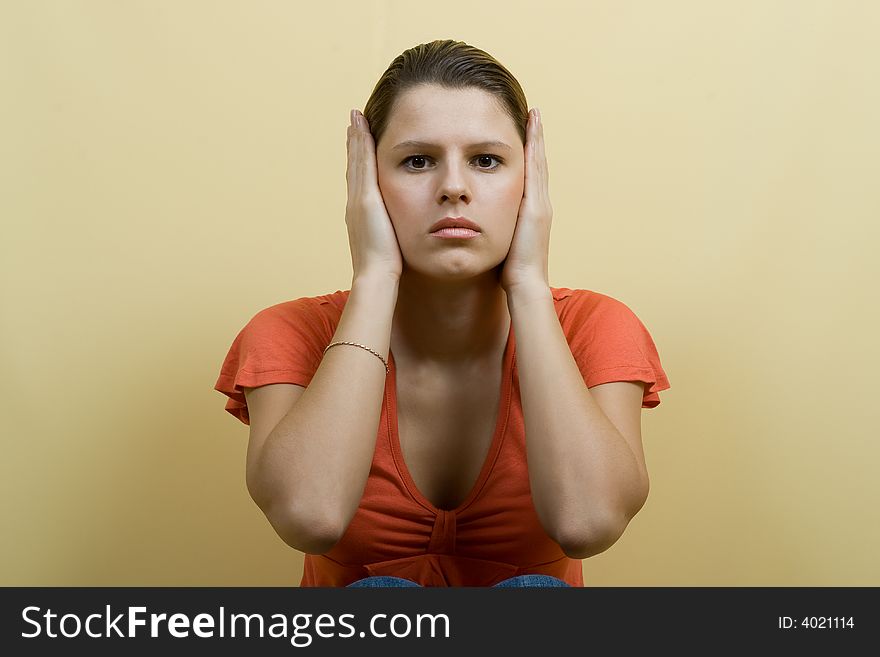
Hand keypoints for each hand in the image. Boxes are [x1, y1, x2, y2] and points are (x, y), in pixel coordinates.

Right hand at [345, 109, 402, 281]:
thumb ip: (392, 232)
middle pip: (354, 166)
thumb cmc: (386, 267)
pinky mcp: (365, 198)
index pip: (360, 180)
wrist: (376, 276)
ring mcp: (358, 199)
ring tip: (355, 118)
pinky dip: (361, 145)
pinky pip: (363, 164)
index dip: (358, 161)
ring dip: (355, 138)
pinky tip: (362, 127)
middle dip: (354, 143)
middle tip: (352, 121)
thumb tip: (399, 230)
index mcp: (361, 214)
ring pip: (356, 161)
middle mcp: (355, 203)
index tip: (358, 142)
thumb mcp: (389, 244)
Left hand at [500, 108, 552, 293]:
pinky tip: (531, 131)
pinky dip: (534, 149)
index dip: (528, 155)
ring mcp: (540, 203)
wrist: (524, 284)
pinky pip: (535, 170)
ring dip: (537, 138)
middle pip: (537, 164)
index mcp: (530, 212)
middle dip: (535, 139)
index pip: (529, 177)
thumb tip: (477, 222)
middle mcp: (539, 204)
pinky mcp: (536, 205)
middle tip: (533, 113)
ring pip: (538, 163)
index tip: (524, 133)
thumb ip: (493, 229)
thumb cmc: (509, 271)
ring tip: (534, 114)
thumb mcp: (500, 243)